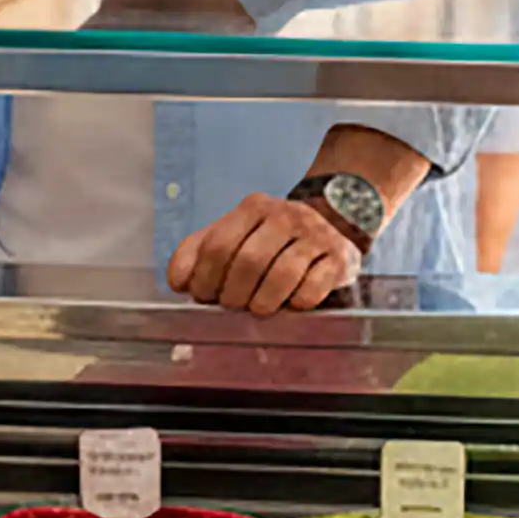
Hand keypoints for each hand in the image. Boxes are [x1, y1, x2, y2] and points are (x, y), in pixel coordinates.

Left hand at [169, 190, 366, 312]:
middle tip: (231, 306)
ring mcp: (316, 235)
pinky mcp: (340, 258)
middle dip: (233, 293)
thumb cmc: (271, 237)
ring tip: (258, 309)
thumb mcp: (235, 232)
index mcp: (254, 207)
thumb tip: (178, 281)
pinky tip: (291, 304)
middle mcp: (286, 215)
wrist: (333, 220)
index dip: (204, 277)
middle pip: (249, 261)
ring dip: (263, 302)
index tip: (202, 295)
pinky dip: (297, 302)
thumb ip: (200, 250)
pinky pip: (314, 288)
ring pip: (282, 275)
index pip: (218, 244)